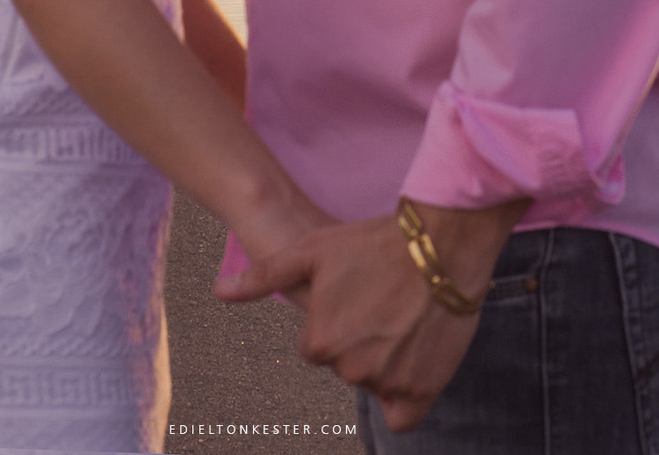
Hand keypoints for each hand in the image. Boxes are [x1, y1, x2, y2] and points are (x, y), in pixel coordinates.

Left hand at [216, 199, 526, 430]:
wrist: (439, 245)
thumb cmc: (371, 243)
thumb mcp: (311, 251)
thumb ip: (263, 278)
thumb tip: (219, 292)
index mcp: (320, 342)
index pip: (315, 346)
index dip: (332, 319)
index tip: (353, 295)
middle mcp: (350, 369)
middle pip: (345, 364)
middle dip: (356, 340)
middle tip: (378, 304)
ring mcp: (388, 383)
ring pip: (374, 381)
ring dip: (381, 360)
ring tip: (400, 318)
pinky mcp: (423, 389)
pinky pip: (403, 415)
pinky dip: (401, 399)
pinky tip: (406, 370)